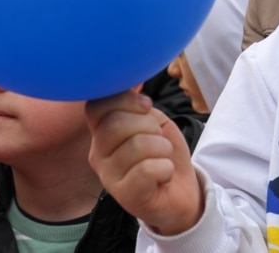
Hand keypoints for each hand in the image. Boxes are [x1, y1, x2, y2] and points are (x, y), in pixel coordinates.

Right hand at [86, 90, 203, 234]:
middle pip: (116, 123)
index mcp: (101, 133)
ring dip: (162, 148)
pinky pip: (148, 169)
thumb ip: (136, 105)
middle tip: (158, 139)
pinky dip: (165, 168)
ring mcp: (109, 177)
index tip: (146, 106)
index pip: (96, 106)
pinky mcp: (126, 196)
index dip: (125, 99)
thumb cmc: (163, 153)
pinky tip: (163, 175)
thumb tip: (129, 82)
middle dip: (149, 125)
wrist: (182, 191)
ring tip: (162, 158)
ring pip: (136, 145)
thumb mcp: (152, 121)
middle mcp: (98, 155)